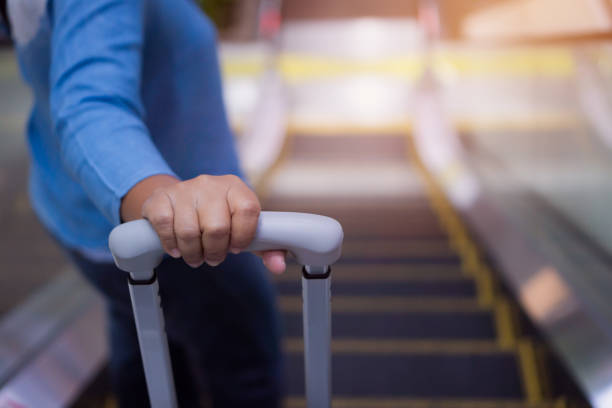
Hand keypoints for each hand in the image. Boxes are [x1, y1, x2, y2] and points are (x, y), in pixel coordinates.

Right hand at [120, 174, 285, 273]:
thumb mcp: (242, 227)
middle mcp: (211, 184)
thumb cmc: (217, 216)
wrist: (179, 199)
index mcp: (236, 187)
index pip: (248, 210)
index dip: (243, 236)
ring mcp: (184, 189)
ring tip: (195, 256)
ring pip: (189, 231)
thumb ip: (264, 247)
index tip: (236, 248)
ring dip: (193, 253)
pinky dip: (171, 244)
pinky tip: (176, 248)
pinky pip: (165, 226)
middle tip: (212, 258)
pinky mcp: (161, 197)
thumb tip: (279, 266)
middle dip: (215, 251)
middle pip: (217, 227)